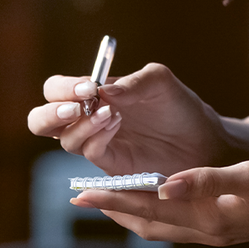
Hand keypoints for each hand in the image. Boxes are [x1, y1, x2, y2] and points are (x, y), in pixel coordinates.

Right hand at [25, 63, 240, 174]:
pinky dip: (97, 139)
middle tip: (75, 108)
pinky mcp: (112, 166)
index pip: (55, 89)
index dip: (62, 88)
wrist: (206, 142)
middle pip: (42, 120)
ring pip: (63, 140)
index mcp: (93, 95)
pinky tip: (117, 126)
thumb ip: (133, 81)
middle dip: (50, 113)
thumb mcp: (160, 82)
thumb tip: (101, 90)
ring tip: (112, 115)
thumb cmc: (181, 108)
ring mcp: (98, 144)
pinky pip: (90, 154)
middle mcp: (88, 119)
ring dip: (81, 125)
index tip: (87, 87)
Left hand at [71, 158, 248, 245]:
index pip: (149, 210)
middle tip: (82, 195)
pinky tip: (154, 191)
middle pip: (148, 224)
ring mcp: (216, 229)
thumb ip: (205, 180)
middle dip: (114, 209)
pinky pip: (177, 220)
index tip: (82, 193)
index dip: (113, 201)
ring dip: (133, 210)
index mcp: (209, 219)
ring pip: (161, 224)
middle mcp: (207, 230)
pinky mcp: (223, 223)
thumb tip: (162, 184)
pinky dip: (156, 208)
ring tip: (108, 194)